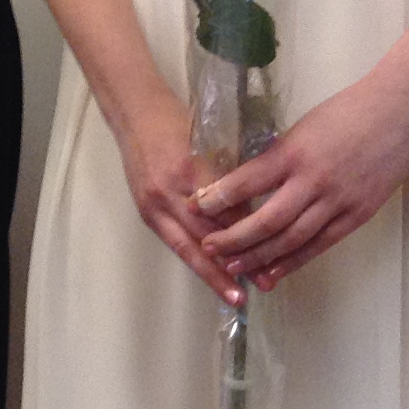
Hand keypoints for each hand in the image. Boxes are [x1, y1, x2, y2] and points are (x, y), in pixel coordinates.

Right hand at [110, 91, 242, 306]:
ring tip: (235, 295)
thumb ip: (229, 180)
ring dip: (211, 273)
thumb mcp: (212, 144)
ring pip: (186, 247)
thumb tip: (254, 217)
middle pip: (204, 237)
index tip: (273, 257)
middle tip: (260, 286)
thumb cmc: (180, 121)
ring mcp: (153, 204)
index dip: (249, 237)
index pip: (225, 213)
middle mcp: (169, 192)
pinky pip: (172, 240)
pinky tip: (209, 274)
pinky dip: (192, 258)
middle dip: (232, 266)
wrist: (135, 114)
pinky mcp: (144, 211)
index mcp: (191, 170)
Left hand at [194, 76, 408, 289]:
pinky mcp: (357, 215)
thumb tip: (250, 181)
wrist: (398, 112)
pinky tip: (274, 272)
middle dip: (233, 238)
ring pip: (291, 239)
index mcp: (293, 153)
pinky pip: (320, 244)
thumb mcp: (302, 127)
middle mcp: (312, 181)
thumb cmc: (347, 111)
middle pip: (265, 220)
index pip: (246, 181)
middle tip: (208, 248)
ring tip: (233, 267)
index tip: (194, 207)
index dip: (218, 198)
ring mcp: (337, 201)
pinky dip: (294, 261)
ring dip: (259, 256)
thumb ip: (279, 156)